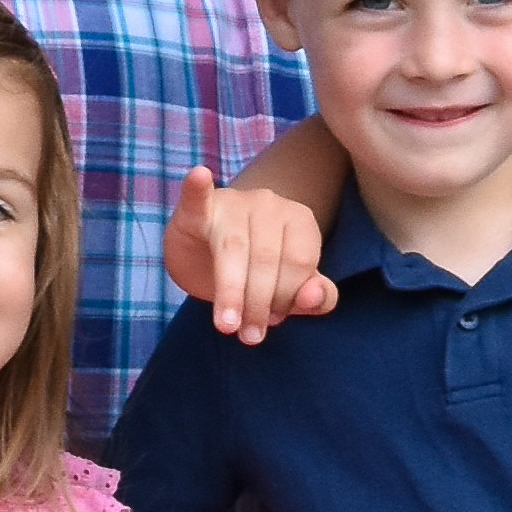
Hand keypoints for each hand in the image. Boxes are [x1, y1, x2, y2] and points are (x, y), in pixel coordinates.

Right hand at [168, 167, 340, 343]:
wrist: (205, 253)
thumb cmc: (255, 271)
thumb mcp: (289, 290)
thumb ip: (314, 297)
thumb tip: (314, 297)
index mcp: (299, 220)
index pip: (299, 264)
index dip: (286, 299)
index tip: (270, 322)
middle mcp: (269, 203)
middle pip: (267, 259)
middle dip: (258, 304)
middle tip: (249, 336)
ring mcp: (232, 201)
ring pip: (234, 249)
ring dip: (230, 293)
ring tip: (226, 326)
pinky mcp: (198, 207)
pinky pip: (197, 197)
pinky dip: (197, 187)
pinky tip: (199, 176)